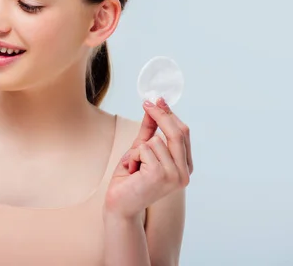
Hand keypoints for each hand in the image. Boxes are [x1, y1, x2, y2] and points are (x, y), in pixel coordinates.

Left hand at [104, 98, 192, 218]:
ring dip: (138, 150)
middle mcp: (184, 173)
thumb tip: (153, 106)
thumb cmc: (130, 179)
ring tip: (134, 166)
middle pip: (176, 132)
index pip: (183, 133)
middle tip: (147, 103)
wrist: (119, 204)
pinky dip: (133, 156)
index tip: (157, 100)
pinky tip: (132, 171)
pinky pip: (144, 148)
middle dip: (160, 115)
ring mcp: (174, 175)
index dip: (169, 114)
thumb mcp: (140, 150)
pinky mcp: (160, 175)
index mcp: (184, 166)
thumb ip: (149, 130)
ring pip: (155, 140)